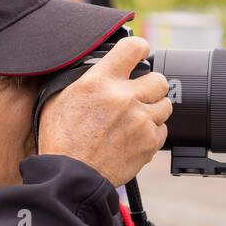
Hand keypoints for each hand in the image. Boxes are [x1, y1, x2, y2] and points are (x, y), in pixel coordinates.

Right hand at [37, 35, 172, 186]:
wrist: (71, 177)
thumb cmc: (62, 142)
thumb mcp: (59, 100)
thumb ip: (81, 80)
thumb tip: (92, 68)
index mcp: (100, 81)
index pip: (133, 47)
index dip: (140, 48)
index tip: (140, 53)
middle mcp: (124, 97)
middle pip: (159, 79)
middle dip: (151, 86)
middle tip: (139, 96)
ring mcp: (140, 120)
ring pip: (165, 105)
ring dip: (153, 110)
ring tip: (136, 120)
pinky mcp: (149, 142)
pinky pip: (163, 130)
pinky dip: (152, 133)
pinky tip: (135, 138)